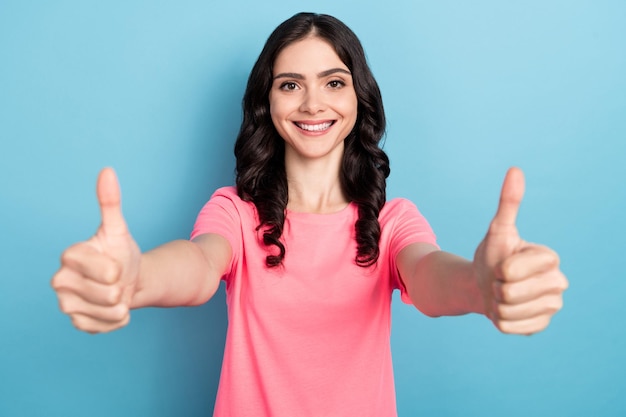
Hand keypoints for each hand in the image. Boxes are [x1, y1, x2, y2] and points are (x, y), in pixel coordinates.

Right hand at [51, 168, 140, 333]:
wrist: (127, 280)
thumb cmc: (120, 253)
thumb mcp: (118, 229)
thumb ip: (110, 202)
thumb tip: (107, 171)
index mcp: (70, 256)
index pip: (99, 269)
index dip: (114, 270)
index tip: (116, 265)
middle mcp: (61, 280)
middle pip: (107, 293)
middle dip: (121, 287)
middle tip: (116, 280)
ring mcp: (67, 304)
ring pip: (107, 311)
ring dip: (121, 305)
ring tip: (117, 293)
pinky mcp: (77, 323)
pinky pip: (106, 326)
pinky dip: (118, 319)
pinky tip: (114, 308)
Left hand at [473, 167, 567, 334]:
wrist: (483, 284)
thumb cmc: (492, 255)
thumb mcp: (497, 230)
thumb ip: (508, 203)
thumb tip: (515, 169)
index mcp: (550, 259)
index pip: (513, 270)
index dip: (500, 268)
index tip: (502, 264)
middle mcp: (558, 283)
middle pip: (511, 293)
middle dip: (496, 287)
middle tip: (500, 281)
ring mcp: (551, 307)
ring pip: (509, 311)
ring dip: (496, 305)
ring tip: (502, 295)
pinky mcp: (540, 326)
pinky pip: (509, 327)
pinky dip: (499, 320)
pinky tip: (505, 310)